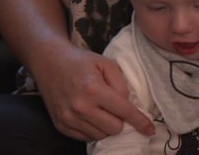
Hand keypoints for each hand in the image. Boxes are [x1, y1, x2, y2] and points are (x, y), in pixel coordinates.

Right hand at [0, 0, 153, 140]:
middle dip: (119, 119)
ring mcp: (68, 118)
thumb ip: (121, 83)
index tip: (149, 130)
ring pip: (100, 135)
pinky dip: (93, 129)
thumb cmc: (80, 61)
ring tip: (100, 109)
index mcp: (94, 89)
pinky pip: (85, 138)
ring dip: (106, 125)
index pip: (123, 111)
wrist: (49, 62)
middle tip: (114, 106)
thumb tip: (127, 104)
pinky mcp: (60, 125)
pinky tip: (91, 115)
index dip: (139, 121)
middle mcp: (80, 107)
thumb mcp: (106, 63)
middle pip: (114, 128)